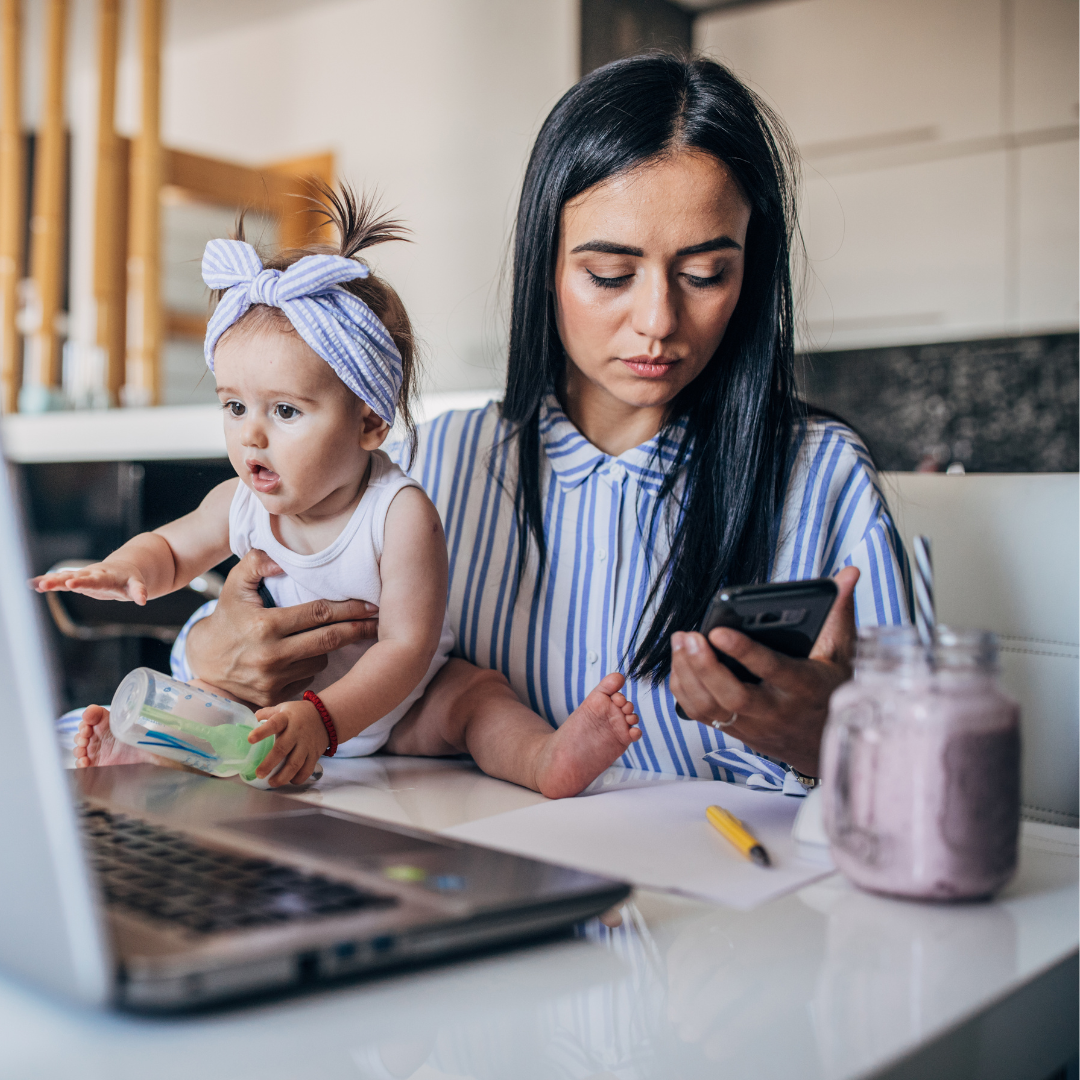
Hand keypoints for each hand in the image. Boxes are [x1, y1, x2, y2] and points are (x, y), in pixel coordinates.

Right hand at [31, 561, 148, 604]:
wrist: (123, 568)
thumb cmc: (129, 579)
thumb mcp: (136, 585)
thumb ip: (139, 591)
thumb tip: (143, 600)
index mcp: (106, 576)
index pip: (95, 579)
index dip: (83, 581)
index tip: (71, 583)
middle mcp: (91, 574)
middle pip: (76, 577)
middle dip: (62, 580)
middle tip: (48, 583)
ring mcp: (82, 576)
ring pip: (65, 577)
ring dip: (51, 581)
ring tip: (36, 585)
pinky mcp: (76, 580)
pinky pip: (60, 581)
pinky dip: (47, 581)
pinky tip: (32, 584)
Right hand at [184, 548, 378, 706]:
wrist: (203, 665)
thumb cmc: (226, 619)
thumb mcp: (234, 586)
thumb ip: (255, 564)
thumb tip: (280, 558)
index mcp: (265, 626)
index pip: (318, 614)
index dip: (348, 609)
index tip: (371, 604)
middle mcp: (271, 656)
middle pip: (329, 640)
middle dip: (358, 630)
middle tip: (379, 622)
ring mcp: (273, 680)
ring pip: (321, 661)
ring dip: (328, 648)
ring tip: (324, 637)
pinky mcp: (275, 698)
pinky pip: (309, 679)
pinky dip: (311, 667)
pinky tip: (304, 658)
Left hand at [249, 700, 327, 786]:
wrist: (326, 716)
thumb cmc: (300, 713)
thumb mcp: (284, 708)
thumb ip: (268, 713)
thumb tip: (254, 718)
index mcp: (287, 719)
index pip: (274, 724)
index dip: (262, 732)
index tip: (250, 739)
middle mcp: (297, 732)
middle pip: (282, 749)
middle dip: (269, 763)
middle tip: (259, 774)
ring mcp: (307, 744)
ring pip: (295, 763)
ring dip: (283, 776)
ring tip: (272, 783)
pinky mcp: (315, 754)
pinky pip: (307, 769)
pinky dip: (298, 778)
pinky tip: (290, 781)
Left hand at [668, 566, 859, 775]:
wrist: (821, 742)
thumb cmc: (828, 689)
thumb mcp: (840, 653)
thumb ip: (838, 612)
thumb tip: (848, 572)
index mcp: (803, 687)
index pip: (772, 670)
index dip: (744, 652)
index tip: (719, 631)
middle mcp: (776, 711)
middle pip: (733, 696)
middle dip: (705, 666)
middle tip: (689, 636)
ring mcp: (752, 725)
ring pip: (711, 707)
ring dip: (688, 674)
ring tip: (680, 641)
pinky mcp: (733, 731)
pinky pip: (701, 714)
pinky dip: (684, 689)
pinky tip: (680, 662)